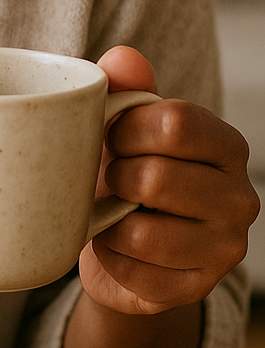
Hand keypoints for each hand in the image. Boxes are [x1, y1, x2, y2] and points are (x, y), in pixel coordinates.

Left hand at [79, 46, 258, 316]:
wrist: (123, 243)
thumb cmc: (127, 170)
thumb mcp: (125, 126)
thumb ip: (126, 87)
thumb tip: (123, 58)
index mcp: (227, 145)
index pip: (175, 123)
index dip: (125, 128)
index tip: (111, 135)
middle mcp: (240, 198)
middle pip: (155, 178)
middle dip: (114, 177)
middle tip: (111, 179)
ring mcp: (224, 249)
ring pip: (142, 233)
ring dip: (107, 222)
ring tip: (110, 213)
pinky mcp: (196, 289)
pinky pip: (132, 273)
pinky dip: (108, 258)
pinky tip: (115, 247)